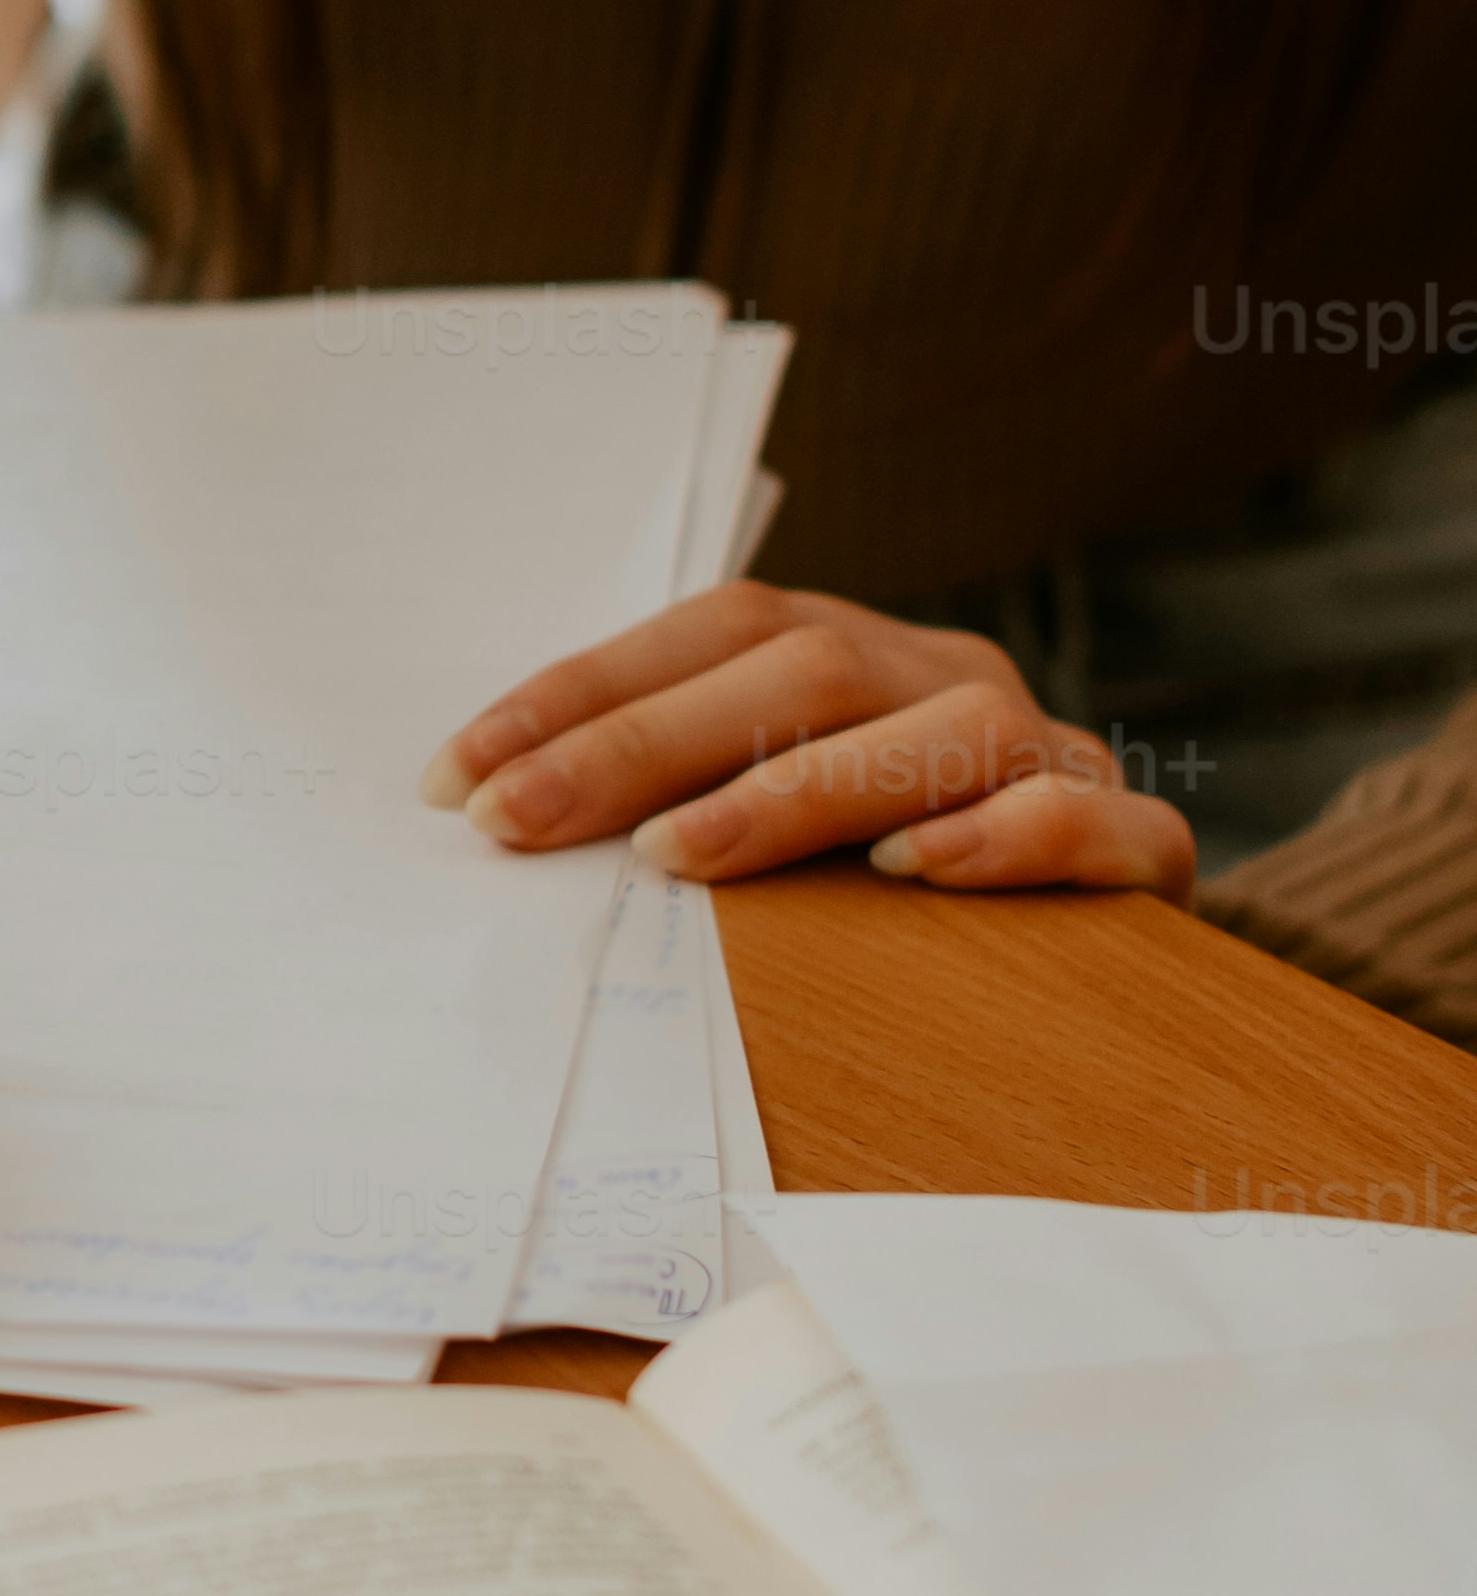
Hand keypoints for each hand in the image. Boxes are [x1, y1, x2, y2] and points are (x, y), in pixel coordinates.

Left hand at [423, 580, 1196, 900]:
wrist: (1100, 963)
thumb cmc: (887, 901)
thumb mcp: (774, 837)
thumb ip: (678, 808)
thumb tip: (499, 826)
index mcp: (850, 653)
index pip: (708, 633)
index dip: (578, 695)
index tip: (458, 780)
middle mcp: (947, 678)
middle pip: (801, 669)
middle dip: (640, 743)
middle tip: (520, 823)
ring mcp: (1050, 755)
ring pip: (942, 728)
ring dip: (797, 790)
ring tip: (677, 856)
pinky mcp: (1136, 846)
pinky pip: (1089, 821)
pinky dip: (1003, 839)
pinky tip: (910, 875)